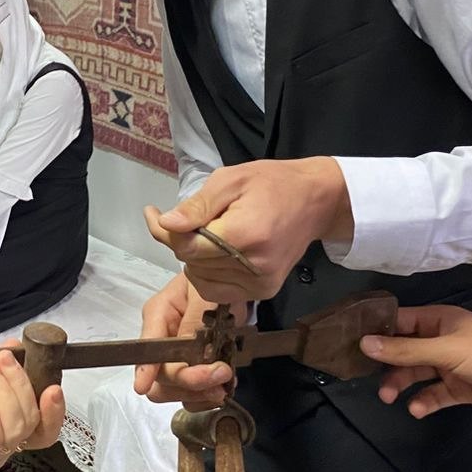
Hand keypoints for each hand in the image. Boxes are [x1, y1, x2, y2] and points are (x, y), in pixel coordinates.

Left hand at [0, 351, 65, 471]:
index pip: (44, 430)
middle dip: (20, 385)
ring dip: (3, 392)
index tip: (52, 384)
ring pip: (14, 429)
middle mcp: (0, 448)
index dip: (55, 410)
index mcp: (6, 430)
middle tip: (2, 360)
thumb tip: (17, 347)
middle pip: (31, 423)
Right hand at [133, 272, 240, 409]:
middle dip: (189, 385)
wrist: (237, 280)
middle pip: (160, 379)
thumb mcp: (204, 294)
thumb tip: (189, 357)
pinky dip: (209, 396)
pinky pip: (194, 394)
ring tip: (224, 385)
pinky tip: (225, 386)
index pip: (148, 350)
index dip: (146, 371)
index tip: (142, 386)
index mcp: (158, 316)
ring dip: (200, 395)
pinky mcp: (196, 367)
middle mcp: (162, 341)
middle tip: (221, 377)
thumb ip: (194, 323)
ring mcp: (178, 357)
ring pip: (175, 392)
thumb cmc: (216, 278)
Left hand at [144, 158, 353, 303]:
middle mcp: (255, 266)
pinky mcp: (264, 292)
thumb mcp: (230, 180)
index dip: (168, 232)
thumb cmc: (271, 184)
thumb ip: (197, 206)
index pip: (189, 247)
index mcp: (246, 234)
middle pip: (194, 263)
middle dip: (184, 241)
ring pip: (201, 279)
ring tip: (212, 233)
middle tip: (193, 218)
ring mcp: (261, 284)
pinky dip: (208, 274)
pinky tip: (216, 253)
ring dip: (196, 258)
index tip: (155, 214)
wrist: (315, 201)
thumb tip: (166, 224)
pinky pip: (218, 291)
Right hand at [362, 305, 471, 417]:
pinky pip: (435, 394)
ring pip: (416, 373)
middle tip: (369, 379)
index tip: (349, 344)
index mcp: (437, 321)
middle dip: (386, 364)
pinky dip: (424, 401)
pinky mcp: (461, 388)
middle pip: (403, 350)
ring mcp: (450, 365)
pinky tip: (417, 409)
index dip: (375, 331)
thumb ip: (405, 350)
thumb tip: (364, 344)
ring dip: (401, 384)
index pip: (398, 321)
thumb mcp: (445, 351)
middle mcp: (440, 340)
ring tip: (390, 398)